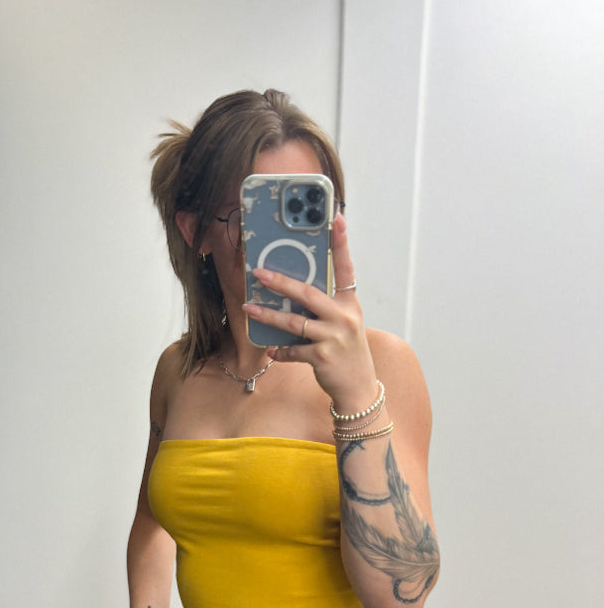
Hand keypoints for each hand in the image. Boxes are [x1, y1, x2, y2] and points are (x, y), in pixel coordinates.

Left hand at [242, 214, 378, 411]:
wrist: (359, 388)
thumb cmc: (347, 352)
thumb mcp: (343, 325)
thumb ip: (324, 307)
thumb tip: (292, 292)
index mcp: (350, 305)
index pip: (346, 268)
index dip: (341, 243)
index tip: (336, 218)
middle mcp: (344, 318)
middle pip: (308, 293)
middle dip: (281, 282)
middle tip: (259, 272)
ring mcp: (334, 338)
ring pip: (294, 322)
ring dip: (268, 315)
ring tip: (248, 308)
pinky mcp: (323, 357)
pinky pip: (293, 350)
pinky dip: (280, 351)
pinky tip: (272, 351)